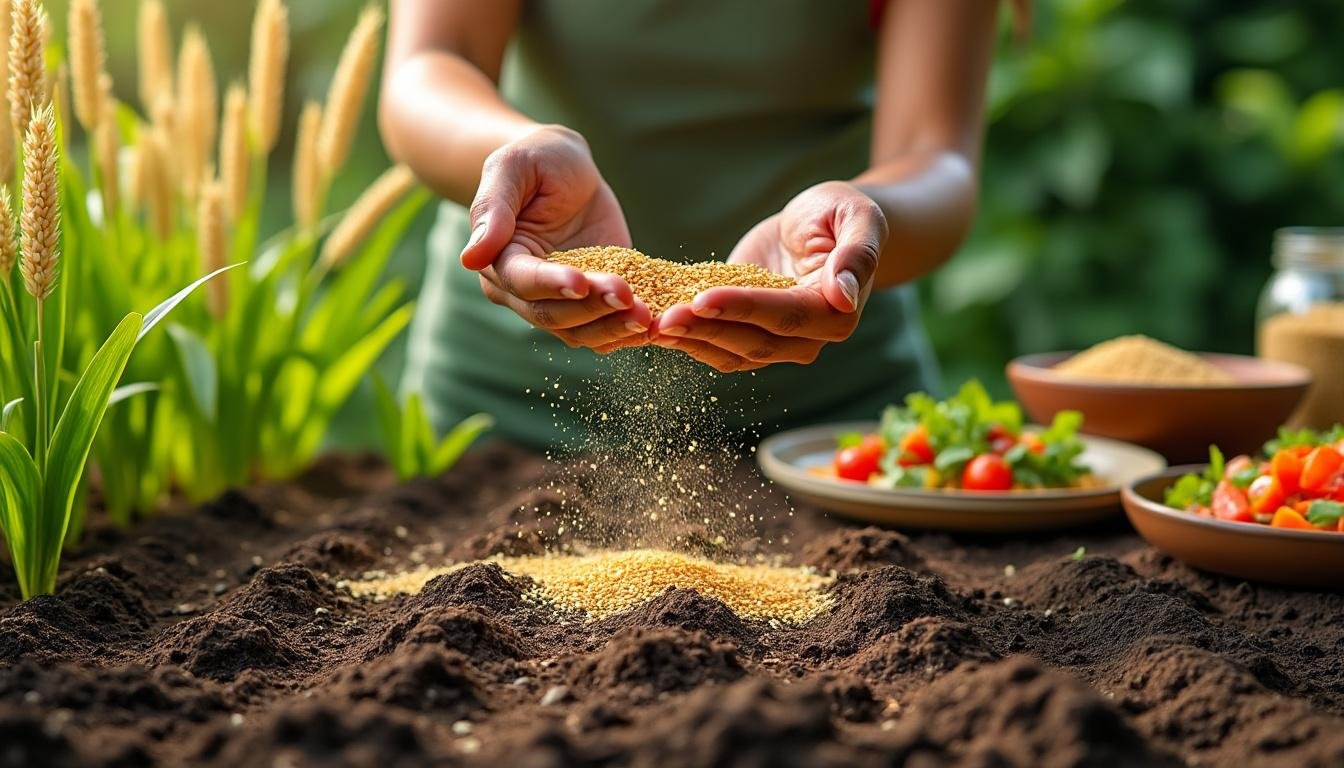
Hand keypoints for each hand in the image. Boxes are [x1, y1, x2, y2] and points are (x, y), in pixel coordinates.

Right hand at [461, 125, 651, 348]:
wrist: (569, 169)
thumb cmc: (536, 160)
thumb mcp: (512, 167)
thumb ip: (493, 208)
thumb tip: (471, 257)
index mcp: (499, 260)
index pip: (521, 281)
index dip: (550, 284)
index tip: (580, 281)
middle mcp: (524, 292)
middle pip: (553, 314)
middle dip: (591, 308)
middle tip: (628, 296)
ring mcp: (561, 301)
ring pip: (581, 332)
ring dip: (613, 327)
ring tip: (647, 315)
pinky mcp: (594, 302)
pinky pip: (608, 328)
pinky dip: (630, 331)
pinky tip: (656, 324)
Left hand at [650, 181, 886, 371]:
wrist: (822, 223)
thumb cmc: (841, 213)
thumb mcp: (857, 217)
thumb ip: (857, 254)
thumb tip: (843, 296)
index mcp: (836, 313)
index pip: (784, 315)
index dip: (742, 309)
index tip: (703, 299)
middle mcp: (808, 338)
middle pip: (753, 343)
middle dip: (707, 330)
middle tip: (665, 318)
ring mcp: (778, 343)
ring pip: (731, 354)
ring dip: (691, 342)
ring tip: (653, 325)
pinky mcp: (749, 335)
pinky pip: (718, 347)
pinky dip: (688, 339)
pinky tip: (656, 326)